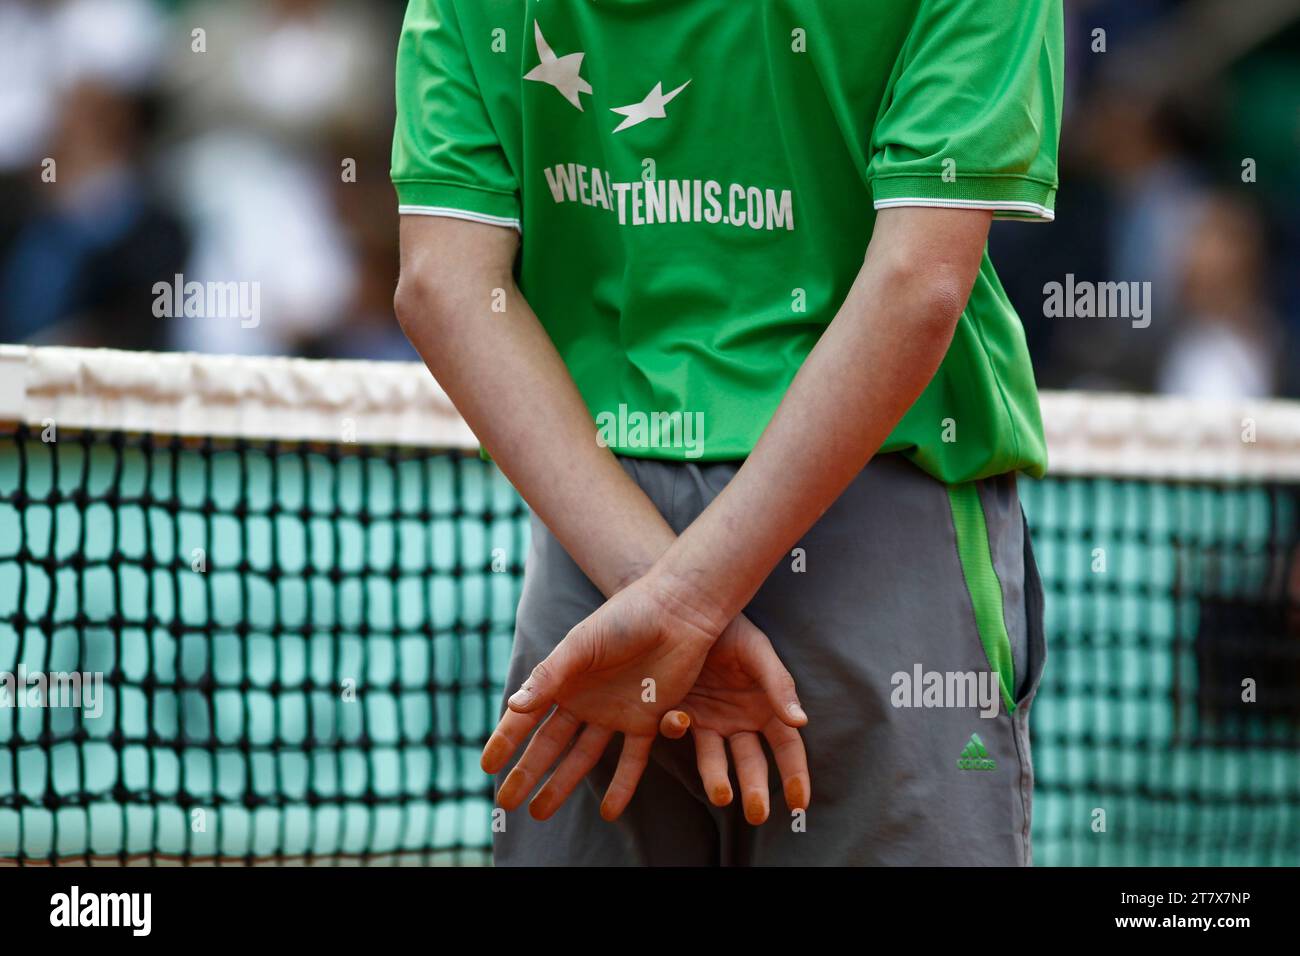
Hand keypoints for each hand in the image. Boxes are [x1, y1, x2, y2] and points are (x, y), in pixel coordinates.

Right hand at [481, 573, 724, 821]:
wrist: (677, 610)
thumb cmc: (625, 617)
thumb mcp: (581, 645)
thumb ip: (550, 677)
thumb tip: (514, 706)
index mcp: (564, 678)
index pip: (528, 716)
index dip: (506, 740)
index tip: (487, 765)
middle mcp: (586, 699)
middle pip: (550, 743)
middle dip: (527, 772)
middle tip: (506, 803)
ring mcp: (615, 712)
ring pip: (583, 757)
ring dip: (563, 784)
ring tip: (540, 812)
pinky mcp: (648, 720)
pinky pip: (633, 760)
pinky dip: (622, 786)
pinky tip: (610, 812)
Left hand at [660, 616, 809, 824]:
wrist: (684, 608)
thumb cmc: (731, 628)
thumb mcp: (758, 650)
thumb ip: (778, 684)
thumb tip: (802, 721)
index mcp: (767, 706)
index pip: (787, 748)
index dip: (795, 775)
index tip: (799, 803)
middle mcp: (739, 720)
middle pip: (752, 763)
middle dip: (755, 789)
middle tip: (755, 813)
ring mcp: (708, 720)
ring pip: (714, 759)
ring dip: (717, 779)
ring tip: (721, 793)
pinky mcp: (677, 712)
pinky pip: (677, 731)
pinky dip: (676, 729)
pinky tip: (678, 719)